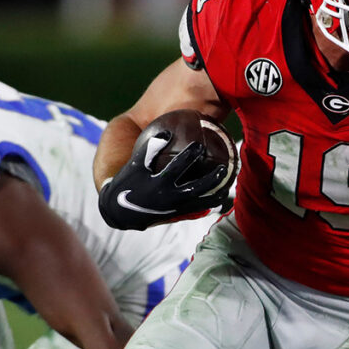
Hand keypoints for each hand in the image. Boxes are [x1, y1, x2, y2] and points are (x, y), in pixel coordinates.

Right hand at [98, 130, 228, 229]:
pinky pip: (196, 210)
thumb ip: (150, 149)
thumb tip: (166, 132)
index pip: (177, 168)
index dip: (189, 156)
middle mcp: (168, 198)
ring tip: (227, 185)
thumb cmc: (128, 184)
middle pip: (196, 188)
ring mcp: (174, 209)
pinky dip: (208, 204)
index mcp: (158, 183)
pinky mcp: (176, 215)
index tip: (199, 146)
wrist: (120, 212)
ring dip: (214, 194)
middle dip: (211, 179)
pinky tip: (218, 198)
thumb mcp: (135, 165)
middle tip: (223, 168)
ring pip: (200, 203)